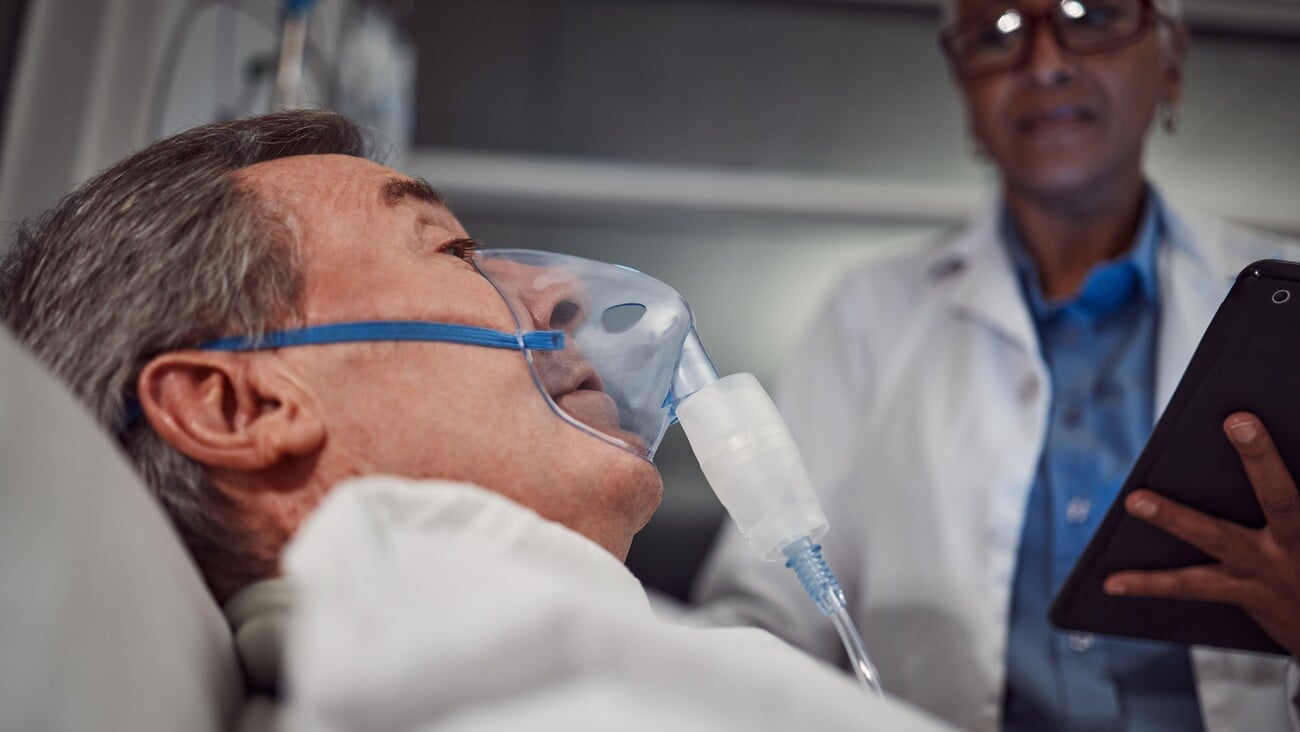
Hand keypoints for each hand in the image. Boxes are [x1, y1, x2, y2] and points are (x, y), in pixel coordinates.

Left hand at [1103, 412, 1299, 657]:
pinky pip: (1188, 587)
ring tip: (1135, 500)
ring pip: (1216, 537)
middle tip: (1238, 422)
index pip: (1299, 488)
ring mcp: (1266, 570)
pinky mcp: (1243, 594)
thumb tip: (1286, 438)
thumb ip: (1289, 498)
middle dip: (1261, 457)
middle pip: (1281, 496)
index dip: (1289, 455)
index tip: (1276, 418)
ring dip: (1173, 516)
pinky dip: (1148, 584)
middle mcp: (1295, 544)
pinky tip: (1111, 581)